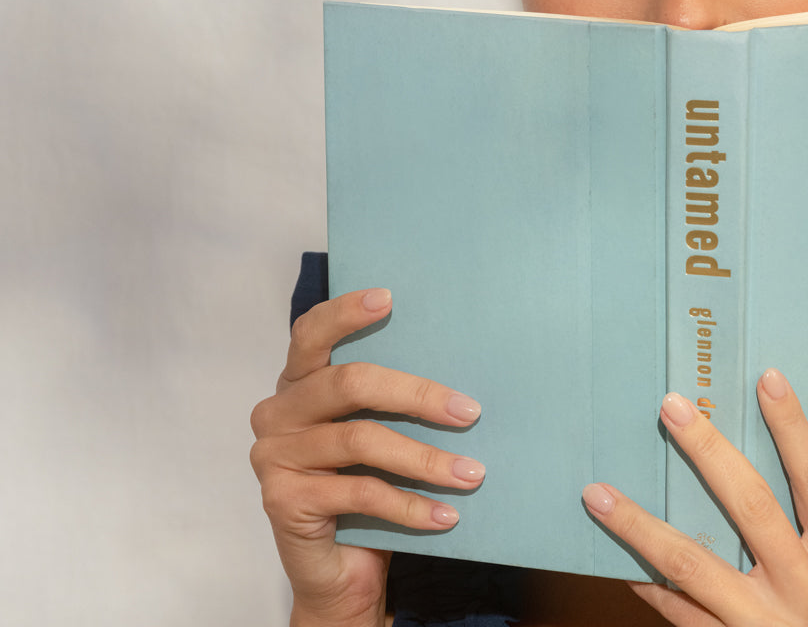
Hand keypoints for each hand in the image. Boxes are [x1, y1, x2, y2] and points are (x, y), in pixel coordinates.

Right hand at [249, 288, 484, 626]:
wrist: (341, 569)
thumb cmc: (367, 485)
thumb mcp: (378, 431)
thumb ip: (391, 399)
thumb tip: (460, 376)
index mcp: (298, 382)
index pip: (311, 333)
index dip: (345, 313)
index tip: (389, 299)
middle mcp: (277, 411)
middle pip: (349, 383)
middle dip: (418, 395)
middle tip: (470, 412)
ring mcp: (274, 456)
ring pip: (361, 441)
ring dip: (425, 459)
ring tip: (472, 473)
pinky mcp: (282, 500)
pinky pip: (358, 493)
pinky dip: (410, 504)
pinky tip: (446, 515)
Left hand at [582, 369, 807, 626]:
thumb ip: (803, 525)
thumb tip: (736, 449)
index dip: (793, 428)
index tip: (767, 378)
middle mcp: (806, 589)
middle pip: (752, 504)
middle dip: (707, 451)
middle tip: (671, 406)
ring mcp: (763, 624)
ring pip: (692, 563)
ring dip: (640, 525)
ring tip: (599, 494)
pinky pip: (676, 610)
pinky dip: (646, 581)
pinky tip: (616, 558)